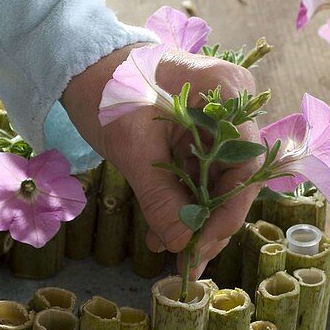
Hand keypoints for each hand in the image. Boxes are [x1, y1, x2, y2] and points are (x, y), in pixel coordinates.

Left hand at [63, 46, 261, 276]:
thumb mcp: (131, 144)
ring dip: (195, 221)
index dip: (231, 209)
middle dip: (212, 223)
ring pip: (217, 183)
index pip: (248, 162)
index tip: (204, 241)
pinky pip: (197, 179)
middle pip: (236, 177)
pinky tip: (162, 236)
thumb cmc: (109, 89)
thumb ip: (159, 195)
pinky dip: (181, 207)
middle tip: (189, 263)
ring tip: (173, 256)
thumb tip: (183, 244)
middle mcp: (230, 108)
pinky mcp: (196, 139)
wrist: (82, 66)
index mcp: (226, 92)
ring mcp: (215, 124)